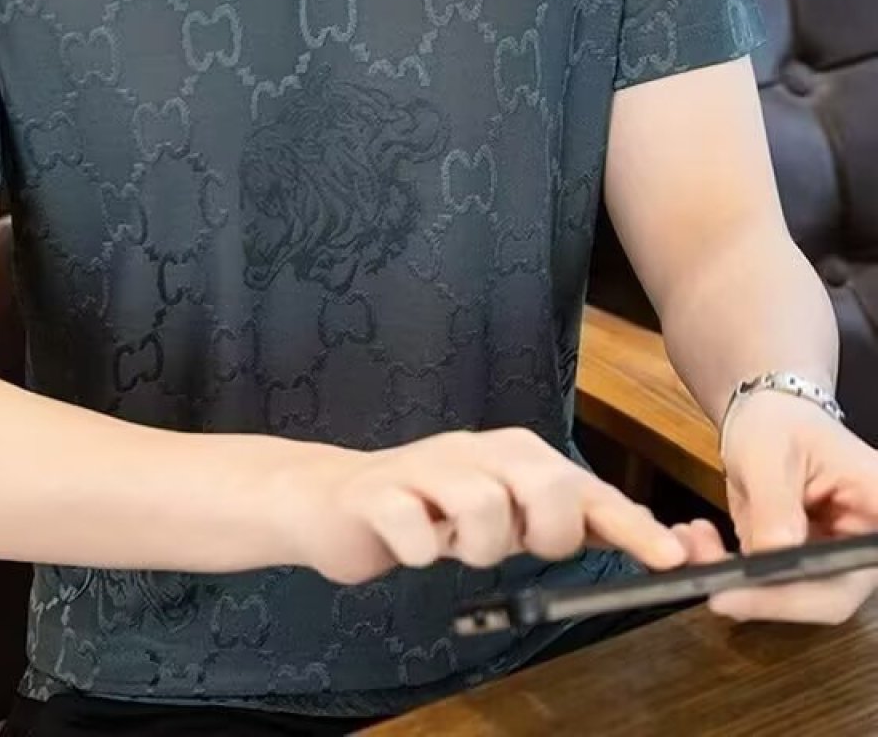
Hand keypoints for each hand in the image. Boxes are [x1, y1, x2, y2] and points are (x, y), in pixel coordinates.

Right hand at [282, 428, 687, 584]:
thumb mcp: (507, 515)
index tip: (674, 559)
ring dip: (475, 547)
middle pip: (545, 485)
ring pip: (483, 508)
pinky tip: (414, 545)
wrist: (337, 499)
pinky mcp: (378, 493)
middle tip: (516, 545)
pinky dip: (420, 550)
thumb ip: (569, 521)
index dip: (632, 525)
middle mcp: (476, 450)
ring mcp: (424, 467)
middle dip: (543, 533)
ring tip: (453, 543)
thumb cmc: (432, 510)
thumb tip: (658, 541)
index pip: (585, 489)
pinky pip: (414, 528)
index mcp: (514, 454)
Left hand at [708, 391, 877, 623]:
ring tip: (693, 542)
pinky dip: (729, 574)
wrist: (766, 418)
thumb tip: (774, 554)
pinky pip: (768, 587)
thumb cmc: (779, 424)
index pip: (856, 569)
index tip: (739, 591)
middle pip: (826, 598)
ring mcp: (836, 562)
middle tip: (705, 576)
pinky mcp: (803, 568)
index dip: (804, 593)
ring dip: (736, 583)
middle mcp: (866, 547)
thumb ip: (775, 504)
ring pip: (791, 598)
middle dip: (759, 593)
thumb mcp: (770, 453)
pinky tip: (699, 544)